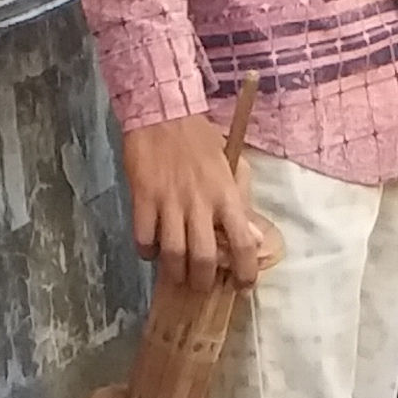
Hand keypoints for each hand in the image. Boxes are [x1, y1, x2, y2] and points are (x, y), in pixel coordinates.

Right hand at [120, 115, 271, 290]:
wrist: (163, 111)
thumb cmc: (200, 139)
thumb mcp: (231, 165)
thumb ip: (242, 202)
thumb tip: (254, 239)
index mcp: (226, 194)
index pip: (243, 243)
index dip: (246, 272)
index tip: (243, 286)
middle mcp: (200, 202)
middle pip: (205, 258)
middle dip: (203, 282)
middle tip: (201, 285)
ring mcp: (169, 201)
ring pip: (173, 255)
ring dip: (175, 273)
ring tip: (177, 274)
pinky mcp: (143, 198)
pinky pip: (144, 239)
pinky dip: (147, 252)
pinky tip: (152, 249)